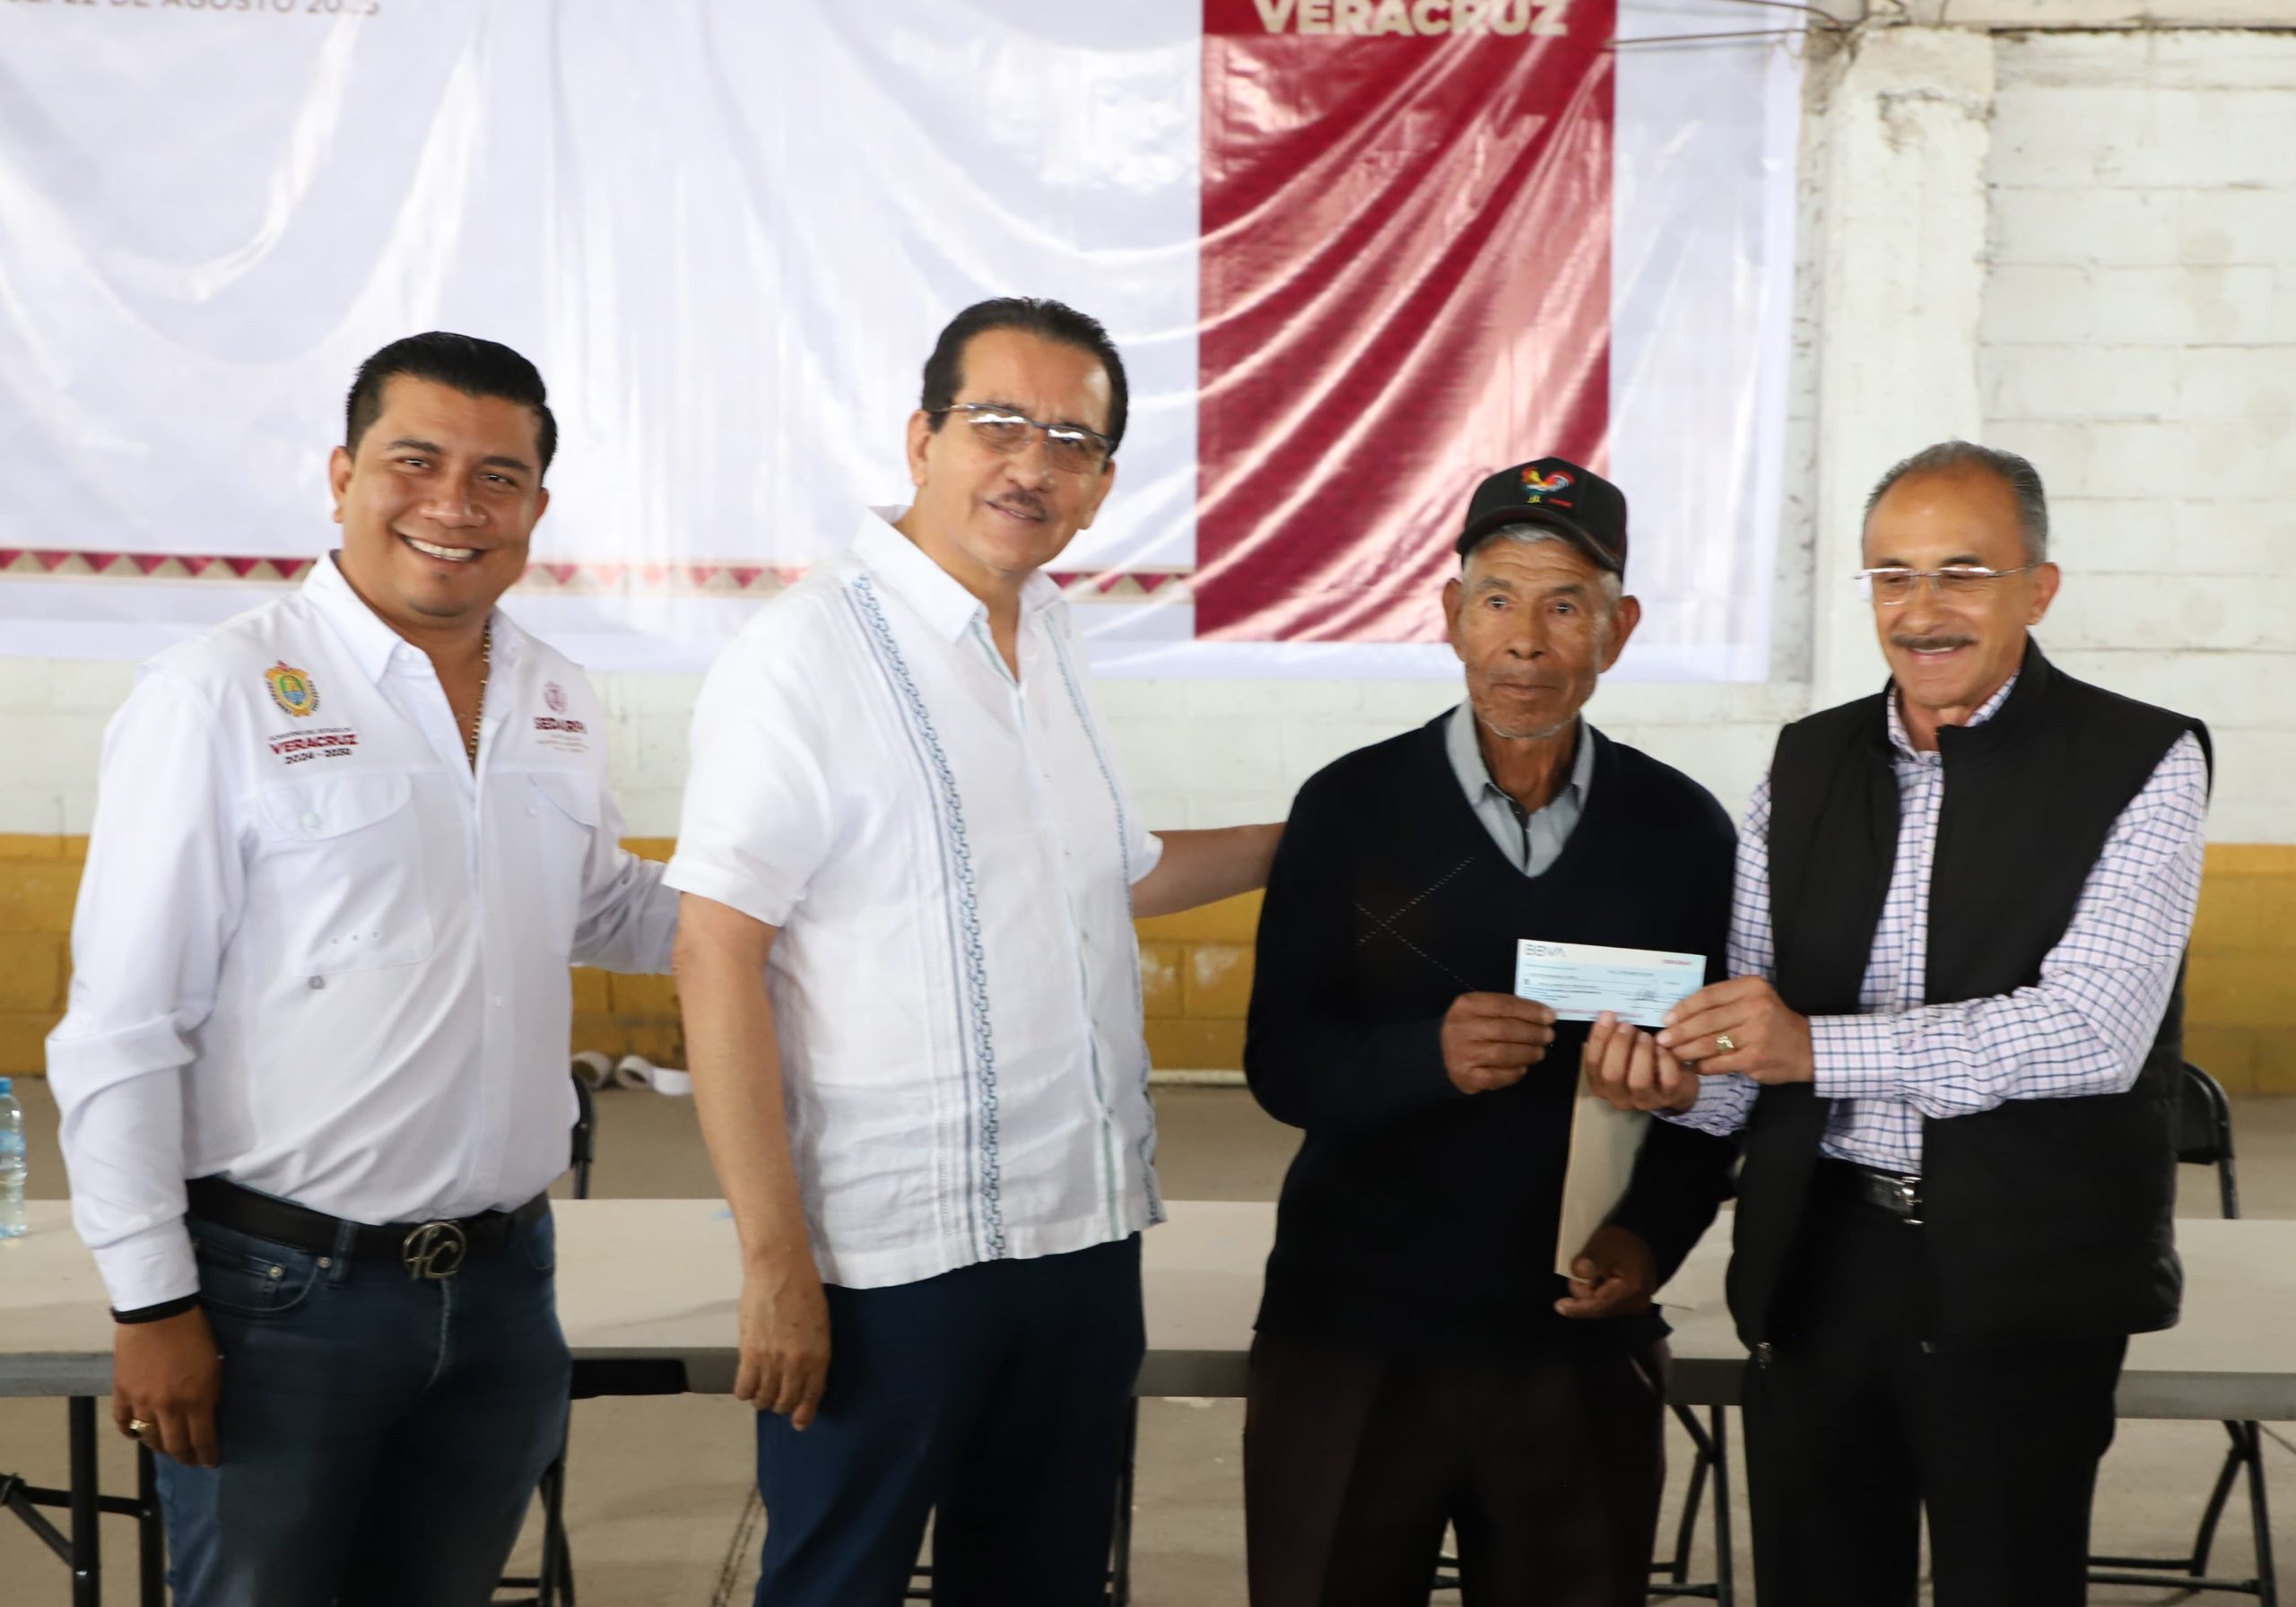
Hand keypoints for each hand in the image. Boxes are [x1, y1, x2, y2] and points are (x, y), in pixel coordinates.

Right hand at [112, 1307, 221, 1467]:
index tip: (210, 1462)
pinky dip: (130, 1432)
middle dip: (184, 1456)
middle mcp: (168, 1408)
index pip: (203, 1439)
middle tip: (190, 1460)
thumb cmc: (194, 1333)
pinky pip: (123, 1422)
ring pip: (149, 1438)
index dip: (206, 1454)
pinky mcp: (122, 1393)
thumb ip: (210, 1393)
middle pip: (174, 1445)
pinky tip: (136, 1434)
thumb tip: (207, 1412)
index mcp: (197, 1400)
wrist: (158, 1313)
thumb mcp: (214, 1364)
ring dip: (159, 1446)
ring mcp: (142, 1403)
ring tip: (166, 1448)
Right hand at [736, 1247, 831, 1430]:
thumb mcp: (821, 1326)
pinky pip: (744, 1388)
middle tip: (777, 1399)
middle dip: (782, 1406)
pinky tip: (747, 1386)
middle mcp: (797, 1364)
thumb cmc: (805, 1291)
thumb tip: (805, 1376)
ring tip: (761, 1392)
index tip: (800, 1423)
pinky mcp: (749, 1354)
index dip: (805, 1413)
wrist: (780, 1270)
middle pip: (786, 1401)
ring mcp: (772, 1361)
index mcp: (819, 1356)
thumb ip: (815, 1354)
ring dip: (762, 1400)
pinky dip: (745, 1392)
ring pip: (764, 1398)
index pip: (812, 1396)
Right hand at [1440, 992, 1556, 1094]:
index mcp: (1466, 1005)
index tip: (1550, 1017)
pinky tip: (1522, 1069)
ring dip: (1527, 1054)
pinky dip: (1513, 1073)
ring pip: (1502, 1054)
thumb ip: (1507, 1010)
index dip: (1530, 1011)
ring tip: (1540, 1053)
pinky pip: (1496, 1076)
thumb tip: (1543, 1016)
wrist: (1440, 1053)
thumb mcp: (1482, 1010)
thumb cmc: (1471, 1028)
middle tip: (1548, 1036)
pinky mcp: (1465, 1076)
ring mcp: (1461, 1053)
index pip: (1504, 1006)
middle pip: (1505, 1030)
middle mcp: (1460, 1028)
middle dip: (1532, 1033)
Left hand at [1555, 1225, 1657, 1319]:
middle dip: (1585, 1294)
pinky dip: (1600, 1293)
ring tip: (1593, 1274)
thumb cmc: (1625, 1242)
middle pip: (1600, 1308)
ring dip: (1592, 1292)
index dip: (1578, 1307)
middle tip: (1578, 1275)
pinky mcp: (1634, 1303)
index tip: (1558, 1306)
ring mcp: (1637, 1306)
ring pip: (1604, 1306)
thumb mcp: (1605, 1244)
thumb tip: (1578, 1273)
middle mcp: (1637, 1304)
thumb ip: (1591, 1260)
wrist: (1647, 1240)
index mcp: (1631, 1291)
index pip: (1599, 1304)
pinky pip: (1610, 1303)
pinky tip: (1598, 1280)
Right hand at [1583, 1011, 1698, 1111]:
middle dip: (1618, 1045)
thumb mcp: (1623, 1051)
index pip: (1593, 1064)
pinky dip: (1664, 1061)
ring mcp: (1644, 1100)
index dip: (1598, 1038)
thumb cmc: (1641, 1061)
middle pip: (1612, 1074)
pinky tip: (1662, 1048)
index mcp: (1602, 1085)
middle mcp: (1619, 1096)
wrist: (1674, 1082)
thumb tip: (1607, 1016)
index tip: (1607, 1016)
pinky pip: (1667, 1080)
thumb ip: (1613, 1039)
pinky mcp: (1669, 1096)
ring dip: (1641, 1053)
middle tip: (1627, 1026)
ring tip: (1646, 1036)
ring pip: (1638, 1080)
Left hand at [1657, 977, 1813, 1084]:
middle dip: (1680, 1032)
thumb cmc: (1772, 1022)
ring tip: (1672, 1053)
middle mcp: (1756, 1007)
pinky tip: (1693, 1066)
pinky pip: (1720, 1062)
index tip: (1666, 1019)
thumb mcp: (1753, 1000)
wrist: (1807, 1048)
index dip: (1683, 1008)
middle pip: (1706, 1020)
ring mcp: (1757, 1033)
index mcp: (1751, 987)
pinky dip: (1703, 1065)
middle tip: (1662, 1040)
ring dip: (1686, 1050)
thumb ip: (1723, 1003)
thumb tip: (1679, 1013)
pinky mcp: (1756, 1057)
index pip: (1708, 996)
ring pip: (1710, 1042)